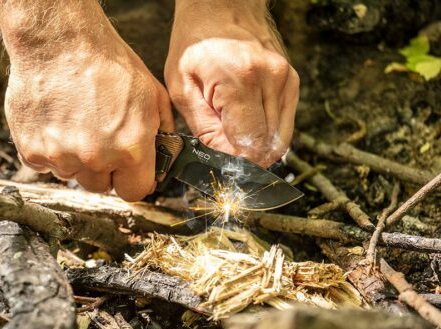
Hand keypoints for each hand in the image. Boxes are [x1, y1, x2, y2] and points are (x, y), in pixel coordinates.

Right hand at [0, 0, 173, 200]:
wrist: (58, 41)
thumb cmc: (106, 62)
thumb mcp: (151, 94)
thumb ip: (161, 133)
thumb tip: (164, 157)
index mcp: (130, 149)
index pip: (134, 191)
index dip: (132, 180)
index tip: (128, 171)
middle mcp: (95, 158)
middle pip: (101, 186)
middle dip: (103, 169)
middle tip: (100, 138)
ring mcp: (61, 157)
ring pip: (73, 175)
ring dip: (76, 159)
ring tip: (77, 124)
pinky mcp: (32, 152)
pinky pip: (45, 165)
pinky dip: (50, 150)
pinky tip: (57, 122)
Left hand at [165, 0, 298, 167]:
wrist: (221, 6)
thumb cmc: (195, 44)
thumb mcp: (182, 89)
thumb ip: (205, 129)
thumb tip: (226, 161)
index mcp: (240, 83)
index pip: (249, 147)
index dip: (235, 165)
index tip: (221, 168)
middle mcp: (271, 81)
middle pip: (269, 148)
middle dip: (246, 160)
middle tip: (224, 154)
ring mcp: (286, 80)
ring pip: (281, 140)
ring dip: (258, 148)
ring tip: (233, 136)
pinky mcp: (292, 81)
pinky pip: (284, 124)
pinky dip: (267, 133)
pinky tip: (246, 123)